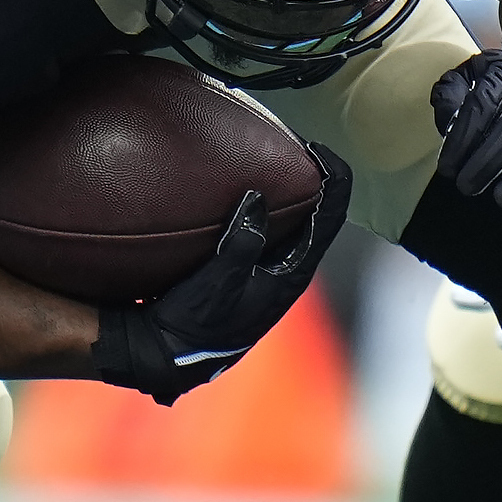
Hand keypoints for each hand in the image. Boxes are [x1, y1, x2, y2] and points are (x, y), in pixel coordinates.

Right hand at [90, 146, 352, 400]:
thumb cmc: (194, 322)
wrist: (167, 355)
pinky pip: (273, 234)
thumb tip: (257, 197)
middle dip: (317, 180)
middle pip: (319, 218)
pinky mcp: (250, 277)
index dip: (334, 180)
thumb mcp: (218, 282)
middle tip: (301, 146)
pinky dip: (271, 209)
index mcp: (292, 276)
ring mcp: (270, 277)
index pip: (330, 220)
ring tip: (280, 160)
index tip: (320, 148)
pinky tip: (250, 192)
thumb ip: (242, 241)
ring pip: (297, 227)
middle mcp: (289, 275)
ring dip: (295, 194)